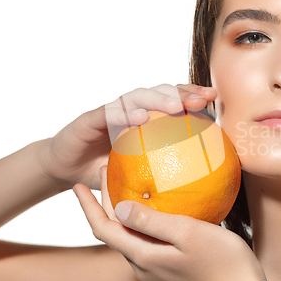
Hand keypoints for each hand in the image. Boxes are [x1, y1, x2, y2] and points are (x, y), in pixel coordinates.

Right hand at [38, 84, 216, 189]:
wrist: (65, 171)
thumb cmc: (107, 173)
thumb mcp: (138, 175)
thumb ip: (162, 175)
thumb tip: (200, 187)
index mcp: (144, 118)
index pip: (172, 101)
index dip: (192, 96)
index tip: (214, 100)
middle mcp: (129, 109)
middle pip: (160, 92)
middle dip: (183, 93)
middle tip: (203, 100)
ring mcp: (111, 111)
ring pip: (137, 96)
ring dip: (158, 99)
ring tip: (176, 107)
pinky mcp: (90, 118)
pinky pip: (109, 112)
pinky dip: (125, 114)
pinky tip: (141, 118)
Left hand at [73, 167, 268, 280]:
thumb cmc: (222, 261)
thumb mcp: (187, 233)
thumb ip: (152, 221)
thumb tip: (119, 207)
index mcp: (144, 255)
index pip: (104, 229)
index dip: (88, 207)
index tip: (77, 185)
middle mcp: (143, 263)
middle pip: (114, 231)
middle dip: (104, 202)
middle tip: (107, 171)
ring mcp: (156, 266)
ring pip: (129, 234)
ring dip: (121, 209)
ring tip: (124, 183)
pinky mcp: (168, 264)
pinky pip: (145, 238)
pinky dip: (140, 218)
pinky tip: (153, 205)